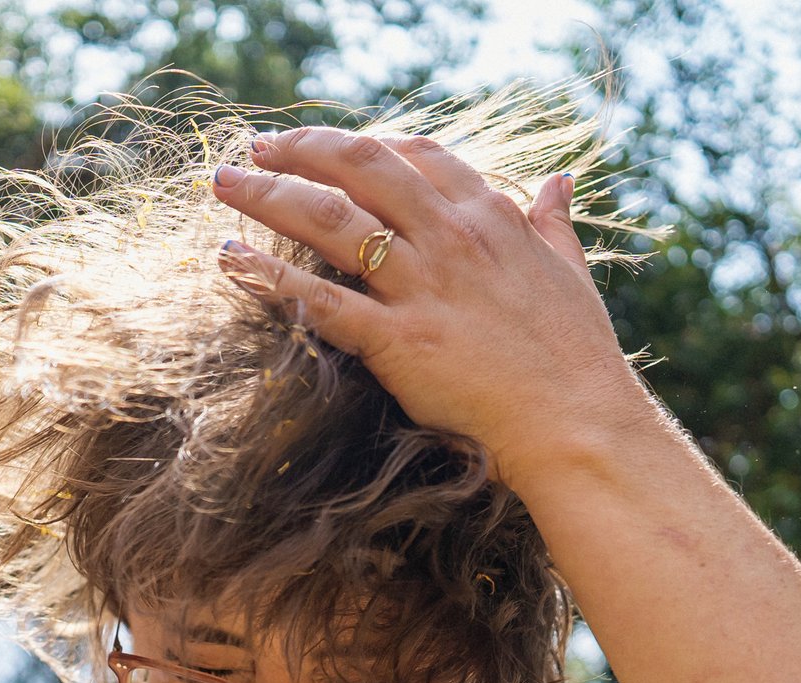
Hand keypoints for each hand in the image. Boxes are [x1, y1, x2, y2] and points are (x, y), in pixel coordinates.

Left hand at [207, 126, 647, 494]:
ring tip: (224, 183)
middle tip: (255, 147)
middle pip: (360, 167)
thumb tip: (557, 180)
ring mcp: (422, 287)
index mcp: (490, 216)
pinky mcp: (397, 340)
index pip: (416, 154)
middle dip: (300, 148)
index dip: (364, 142)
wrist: (576, 422)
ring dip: (268, 194)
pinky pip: (319, 299)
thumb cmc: (576, 355)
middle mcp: (451, 238)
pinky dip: (268, 275)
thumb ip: (553, 221)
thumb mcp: (570, 271)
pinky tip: (230, 260)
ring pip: (329, 219)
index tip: (328, 145)